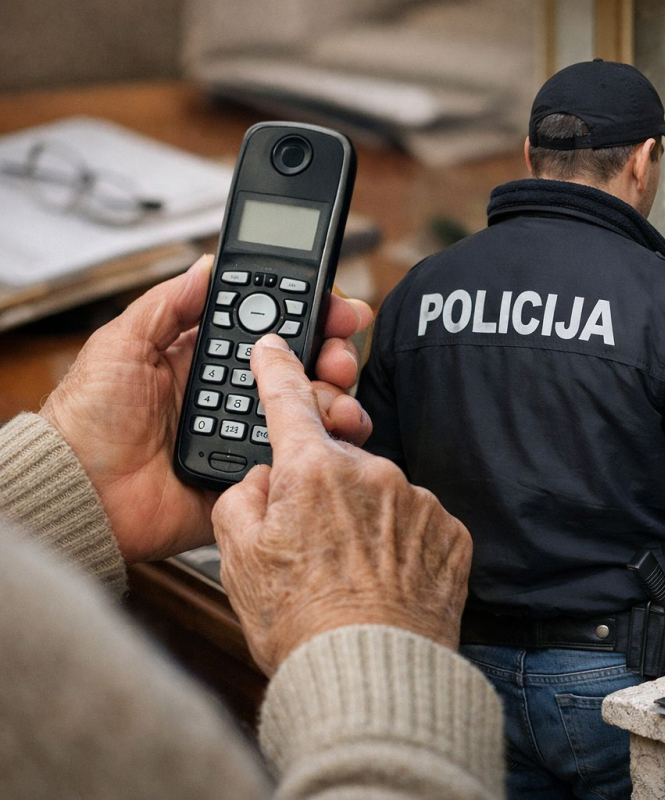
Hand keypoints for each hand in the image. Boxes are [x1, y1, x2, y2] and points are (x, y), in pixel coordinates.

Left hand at [38, 255, 373, 562]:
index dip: (310, 315)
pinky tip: (329, 431)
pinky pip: (303, 460)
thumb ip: (167, 305)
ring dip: (336, 397)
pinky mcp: (257, 475)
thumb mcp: (120, 345)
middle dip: (334, 353)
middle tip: (339, 353)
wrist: (82, 491)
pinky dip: (325, 445)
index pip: (273, 330)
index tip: (337, 308)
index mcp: (210, 360)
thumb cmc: (88, 422)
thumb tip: (207, 266)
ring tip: (333, 394)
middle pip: (306, 368)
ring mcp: (251, 436)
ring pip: (313, 411)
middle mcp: (238, 396)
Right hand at [213, 335, 472, 674]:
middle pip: (339, 464)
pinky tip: (385, 581)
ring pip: (382, 496)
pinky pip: (418, 525)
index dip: (278, 371)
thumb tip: (263, 479)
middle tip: (311, 548)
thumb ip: (242, 500)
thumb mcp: (238, 560)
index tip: (276, 349)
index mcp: (313, 471)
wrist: (374, 675)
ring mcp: (418, 502)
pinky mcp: (451, 534)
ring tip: (350, 577)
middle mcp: (374, 473)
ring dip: (365, 521)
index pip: (290, 403)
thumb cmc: (302, 624)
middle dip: (323, 492)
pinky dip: (402, 544)